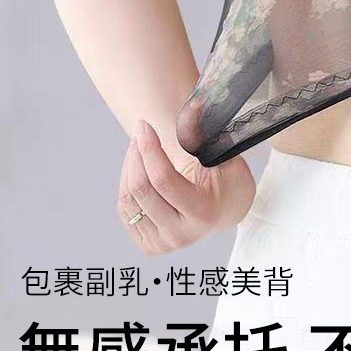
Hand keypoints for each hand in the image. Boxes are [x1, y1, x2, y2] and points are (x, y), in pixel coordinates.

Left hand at [117, 116, 253, 249]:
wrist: (225, 209)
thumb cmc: (226, 178)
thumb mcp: (223, 155)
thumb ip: (204, 133)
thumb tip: (194, 104)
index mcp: (203, 214)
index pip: (163, 180)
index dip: (149, 149)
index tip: (144, 125)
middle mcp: (181, 235)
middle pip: (140, 189)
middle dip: (137, 153)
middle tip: (142, 132)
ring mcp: (163, 244)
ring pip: (127, 197)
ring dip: (130, 166)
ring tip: (142, 148)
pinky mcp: (149, 245)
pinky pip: (124, 208)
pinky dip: (127, 183)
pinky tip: (140, 170)